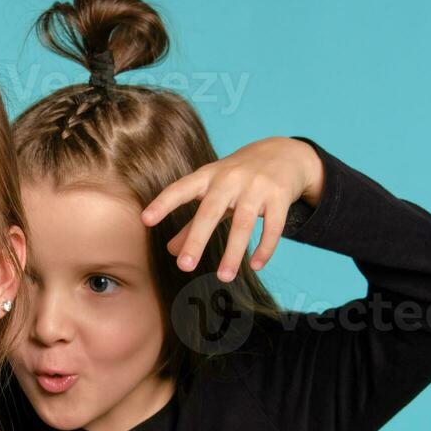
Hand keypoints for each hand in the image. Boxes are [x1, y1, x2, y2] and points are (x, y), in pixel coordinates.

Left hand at [139, 137, 324, 282]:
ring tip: (224, 277)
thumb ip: (191, 222)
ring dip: (234, 253)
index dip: (163, 203)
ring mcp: (256, 187)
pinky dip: (265, 248)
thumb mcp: (213, 192)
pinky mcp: (280, 197)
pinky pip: (273, 227)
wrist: (284, 153)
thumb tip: (170, 251)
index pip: (181, 189)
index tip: (145, 220)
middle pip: (211, 211)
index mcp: (208, 176)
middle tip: (184, 266)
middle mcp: (230, 179)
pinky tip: (256, 266)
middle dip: (197, 239)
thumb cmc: (239, 176)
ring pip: (244, 223)